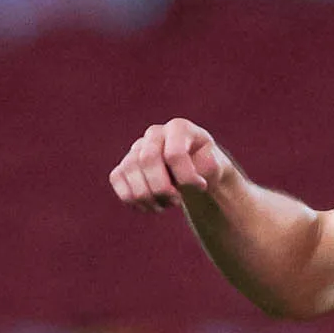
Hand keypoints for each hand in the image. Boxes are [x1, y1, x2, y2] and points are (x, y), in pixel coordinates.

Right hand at [109, 118, 232, 213]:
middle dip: (162, 188)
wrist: (194, 174)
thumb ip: (209, 166)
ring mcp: (136, 148)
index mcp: (179, 128)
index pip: (174, 154)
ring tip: (166, 203)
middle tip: (177, 201)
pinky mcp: (124, 164)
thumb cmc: (205, 168)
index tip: (201, 187)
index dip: (186, 178)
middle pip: (146, 160)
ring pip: (129, 171)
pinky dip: (132, 199)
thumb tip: (196, 172)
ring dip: (148, 198)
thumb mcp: (216, 167)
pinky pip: (117, 179)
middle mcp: (154, 134)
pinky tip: (150, 204)